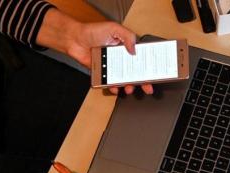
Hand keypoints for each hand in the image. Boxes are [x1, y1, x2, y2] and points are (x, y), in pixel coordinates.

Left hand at [37, 9, 152, 95]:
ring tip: (129, 88)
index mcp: (126, 47)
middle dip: (143, 81)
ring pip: (124, 79)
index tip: (154, 73)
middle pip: (135, 72)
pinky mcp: (103, 73)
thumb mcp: (114, 28)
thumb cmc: (93, 31)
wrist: (75, 39)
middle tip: (147, 88)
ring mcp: (112, 66)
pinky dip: (114, 87)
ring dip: (129, 86)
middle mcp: (120, 58)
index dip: (148, 66)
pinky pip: (110, 83)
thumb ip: (127, 36)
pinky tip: (115, 88)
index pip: (141, 58)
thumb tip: (134, 50)